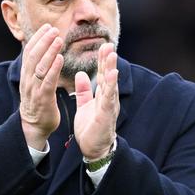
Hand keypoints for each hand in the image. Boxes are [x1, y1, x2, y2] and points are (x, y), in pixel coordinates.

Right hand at [19, 23, 63, 149]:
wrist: (34, 126)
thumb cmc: (38, 102)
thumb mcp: (34, 82)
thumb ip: (37, 67)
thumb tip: (42, 50)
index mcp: (26, 74)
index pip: (29, 51)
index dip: (37, 38)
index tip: (47, 26)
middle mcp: (28, 79)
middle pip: (33, 55)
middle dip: (43, 40)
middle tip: (53, 29)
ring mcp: (34, 89)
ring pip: (40, 66)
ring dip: (49, 51)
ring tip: (58, 39)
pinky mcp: (43, 98)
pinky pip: (48, 81)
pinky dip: (54, 69)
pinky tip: (60, 58)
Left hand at [74, 43, 118, 159]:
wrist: (94, 150)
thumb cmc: (91, 128)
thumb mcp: (85, 105)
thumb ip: (84, 90)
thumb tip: (81, 74)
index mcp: (102, 96)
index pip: (102, 75)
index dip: (102, 61)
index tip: (103, 46)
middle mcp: (108, 99)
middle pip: (108, 76)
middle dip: (108, 61)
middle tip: (108, 44)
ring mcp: (109, 106)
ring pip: (110, 84)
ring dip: (111, 69)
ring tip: (112, 55)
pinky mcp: (106, 114)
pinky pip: (108, 98)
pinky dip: (111, 86)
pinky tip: (112, 75)